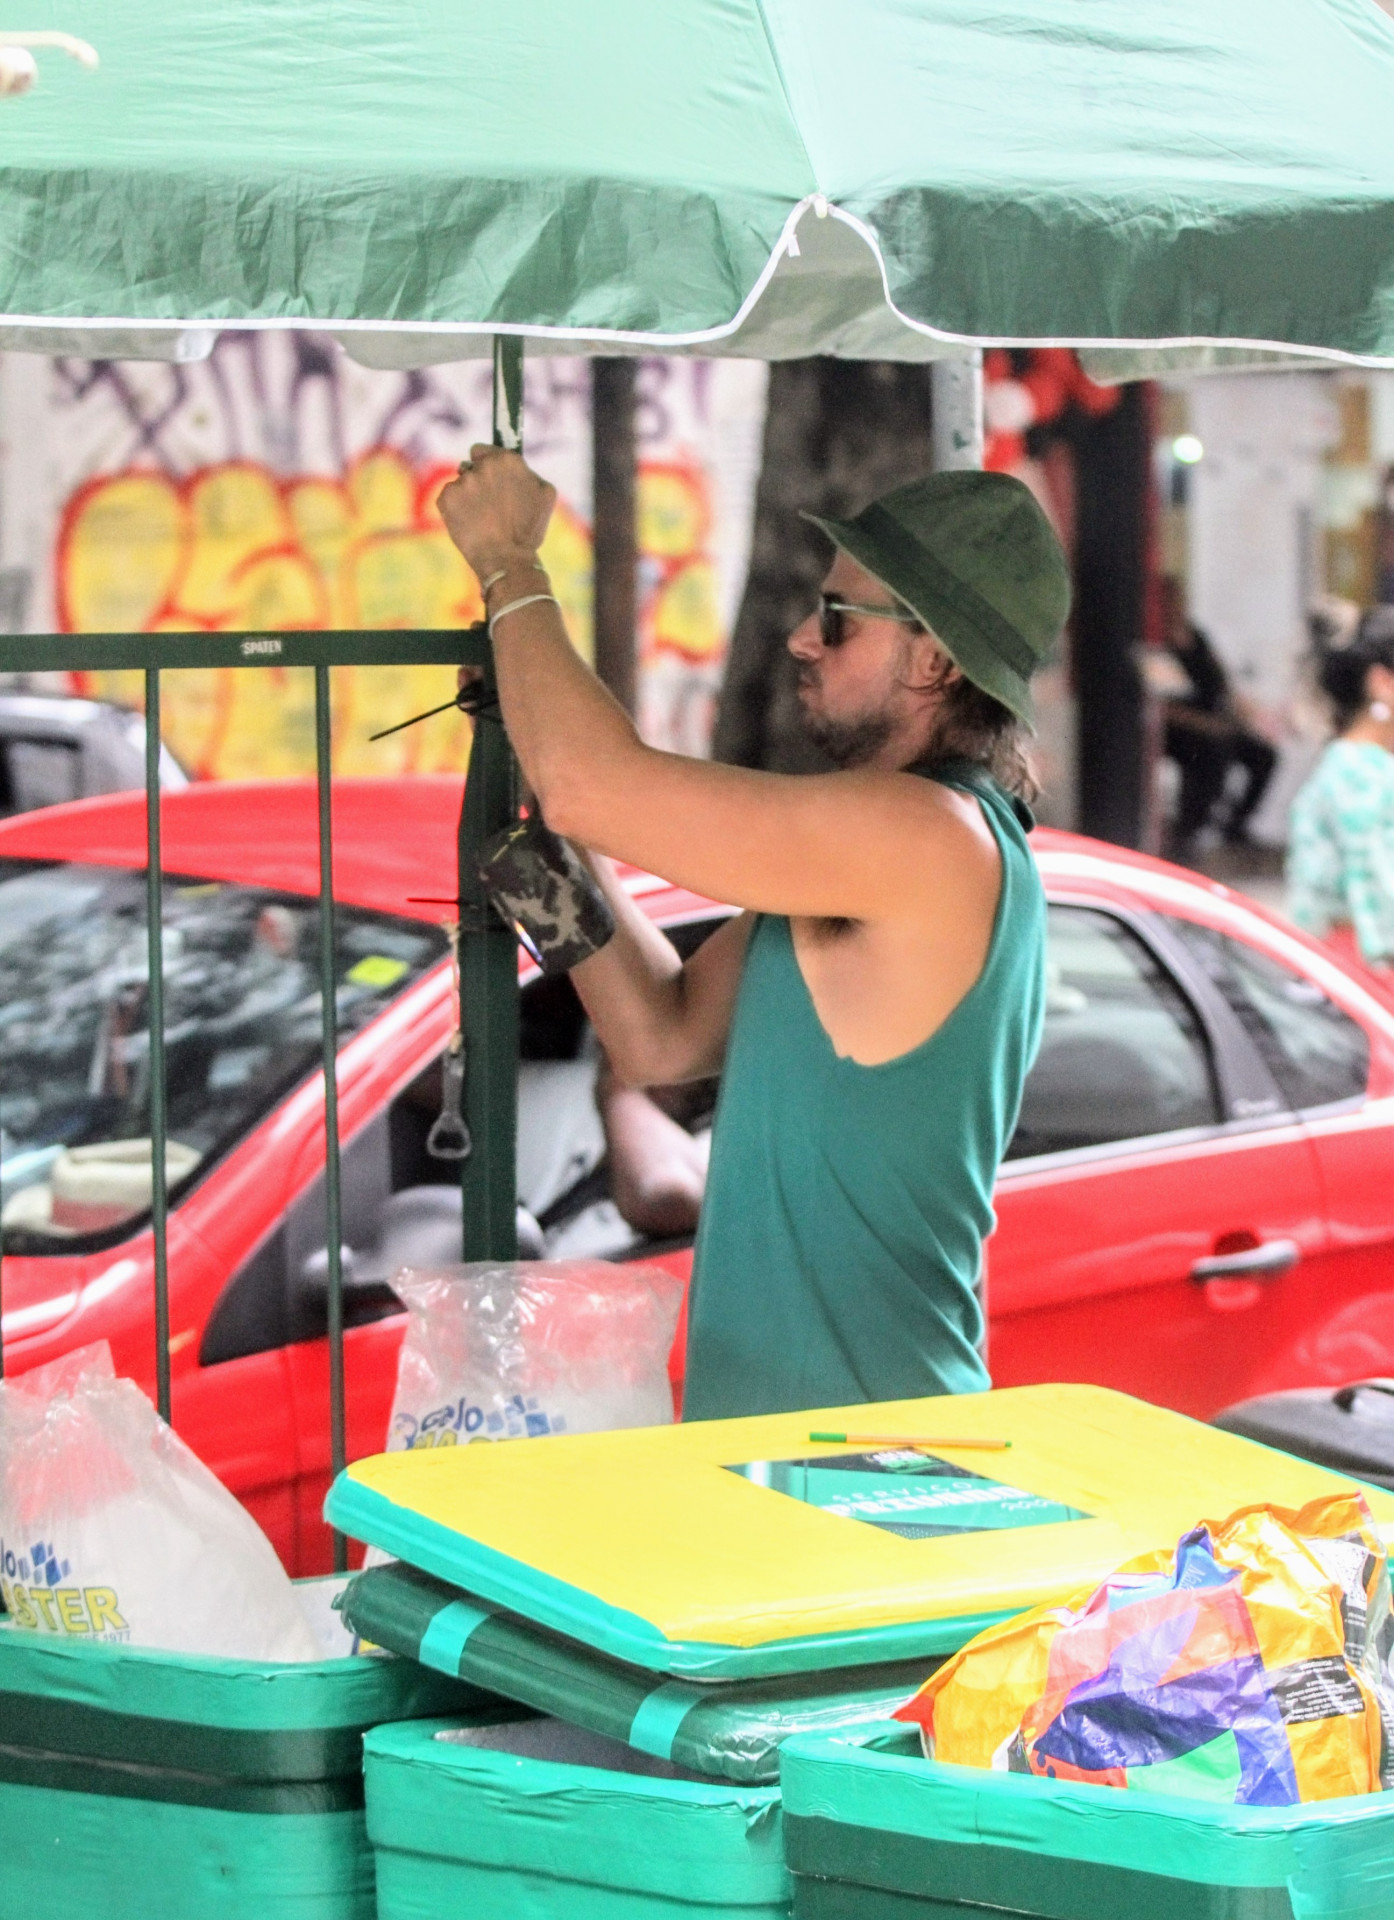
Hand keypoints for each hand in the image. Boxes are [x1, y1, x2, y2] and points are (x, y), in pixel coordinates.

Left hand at [437, 444, 555, 578]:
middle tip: (489, 506)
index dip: (487, 465)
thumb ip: (529, 473)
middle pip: (470, 466)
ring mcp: (463, 482)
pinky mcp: (446, 498)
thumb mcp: (545, 495)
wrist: (506, 559)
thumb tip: (518, 465)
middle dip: (478, 481)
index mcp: (507, 460)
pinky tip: (469, 524)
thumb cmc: (528, 530)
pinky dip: (455, 510)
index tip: (491, 480)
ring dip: (467, 496)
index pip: (483, 450)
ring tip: (482, 519)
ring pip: (461, 484)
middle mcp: (483, 466)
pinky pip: (448, 499)